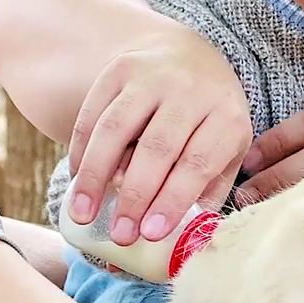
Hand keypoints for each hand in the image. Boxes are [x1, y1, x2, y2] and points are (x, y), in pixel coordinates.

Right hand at [67, 27, 252, 245]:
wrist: (190, 57)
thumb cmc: (210, 122)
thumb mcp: (226, 152)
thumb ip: (208, 194)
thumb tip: (181, 245)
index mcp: (225, 116)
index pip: (196, 163)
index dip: (172, 200)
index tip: (150, 234)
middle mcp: (190, 91)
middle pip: (156, 148)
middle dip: (134, 196)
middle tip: (118, 235)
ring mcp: (151, 76)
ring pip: (115, 129)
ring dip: (95, 176)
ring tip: (83, 214)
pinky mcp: (118, 70)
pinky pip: (92, 115)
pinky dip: (81, 151)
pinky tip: (77, 182)